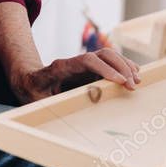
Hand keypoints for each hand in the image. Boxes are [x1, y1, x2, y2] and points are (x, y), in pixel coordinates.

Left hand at [10, 48, 140, 103]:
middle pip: (102, 54)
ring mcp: (83, 63)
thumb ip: (45, 102)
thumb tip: (59, 112)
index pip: (87, 61)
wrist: (28, 79)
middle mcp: (75, 61)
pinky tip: (134, 74)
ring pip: (108, 55)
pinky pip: (109, 62)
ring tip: (137, 80)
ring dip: (124, 65)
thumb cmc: (31, 91)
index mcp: (61, 66)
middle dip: (120, 66)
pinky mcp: (90, 69)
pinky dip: (123, 66)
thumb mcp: (34, 98)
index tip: (120, 81)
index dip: (104, 69)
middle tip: (133, 84)